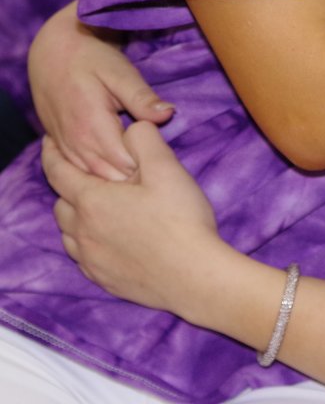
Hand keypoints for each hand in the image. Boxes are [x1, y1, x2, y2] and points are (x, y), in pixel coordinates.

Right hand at [29, 3, 174, 180]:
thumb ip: (142, 98)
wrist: (52, 51)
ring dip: (114, 182)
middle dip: (132, 180)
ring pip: (90, 178)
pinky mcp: (57, 146)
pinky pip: (76, 171)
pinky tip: (114, 178)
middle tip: (156, 176)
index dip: (145, 168)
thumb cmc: (91, 58)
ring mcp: (62, 146)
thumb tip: (168, 114)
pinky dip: (95, 177)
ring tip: (140, 180)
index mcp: (91, 126)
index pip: (123, 163)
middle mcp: (73, 142)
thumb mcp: (120, 72)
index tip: (165, 165)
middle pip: (107, 176)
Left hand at [43, 122, 220, 315]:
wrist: (192, 275)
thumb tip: (132, 127)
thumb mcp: (167, 168)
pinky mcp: (102, 278)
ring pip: (67, 231)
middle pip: (61, 202)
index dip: (52, 153)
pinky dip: (86, 240)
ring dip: (76, 215)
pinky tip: (108, 236)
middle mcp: (82, 231)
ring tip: (98, 205)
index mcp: (93, 200)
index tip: (50, 141)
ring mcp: (90, 258)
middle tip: (90, 174)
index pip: (59, 172)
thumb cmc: (180, 220)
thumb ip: (144, 140)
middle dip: (69, 185)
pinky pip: (81, 255)